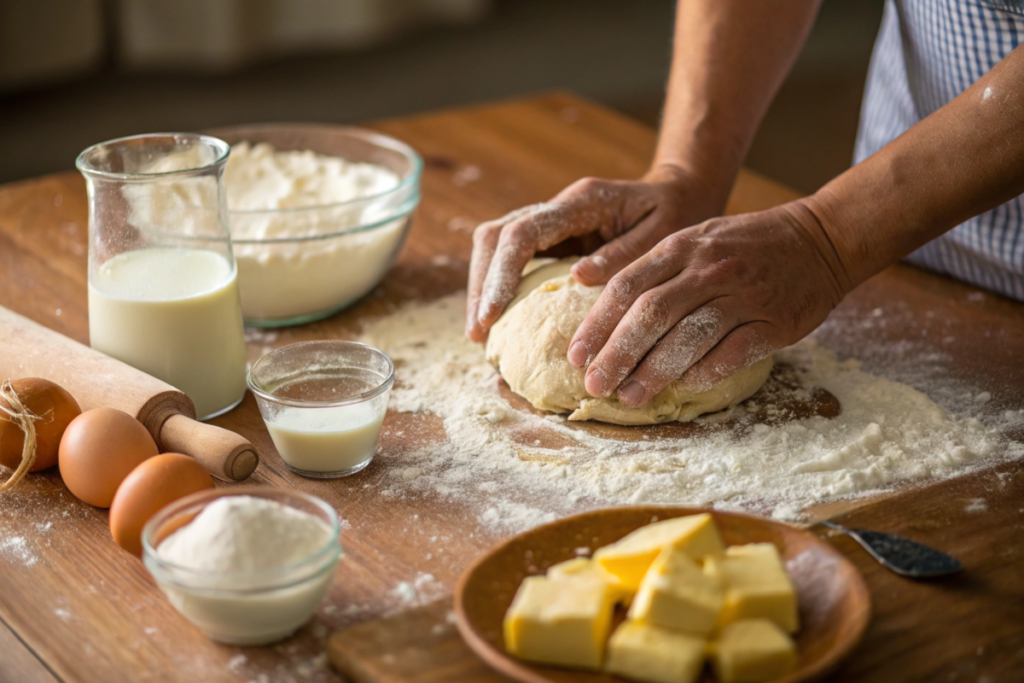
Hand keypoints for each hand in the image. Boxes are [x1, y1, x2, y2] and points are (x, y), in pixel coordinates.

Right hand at [465, 165, 729, 341]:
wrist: (680, 193)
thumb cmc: (677, 214)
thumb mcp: (664, 233)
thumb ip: (623, 253)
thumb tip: (577, 276)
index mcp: (582, 202)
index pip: (522, 234)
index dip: (501, 275)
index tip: (491, 316)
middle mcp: (557, 207)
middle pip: (494, 237)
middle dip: (480, 284)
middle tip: (477, 333)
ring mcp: (550, 221)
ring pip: (495, 246)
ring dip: (484, 288)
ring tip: (481, 333)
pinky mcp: (550, 239)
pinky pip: (512, 259)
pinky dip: (500, 288)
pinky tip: (500, 321)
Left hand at [567, 200, 851, 406]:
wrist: (822, 238)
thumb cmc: (746, 245)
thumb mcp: (697, 239)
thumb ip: (656, 269)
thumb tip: (606, 312)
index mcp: (682, 246)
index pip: (627, 286)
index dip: (597, 324)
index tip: (575, 356)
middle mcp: (708, 269)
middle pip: (650, 314)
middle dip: (616, 354)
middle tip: (594, 385)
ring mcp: (743, 295)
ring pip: (688, 337)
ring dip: (653, 372)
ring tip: (629, 397)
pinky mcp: (774, 322)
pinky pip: (732, 353)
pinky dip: (704, 372)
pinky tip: (683, 387)